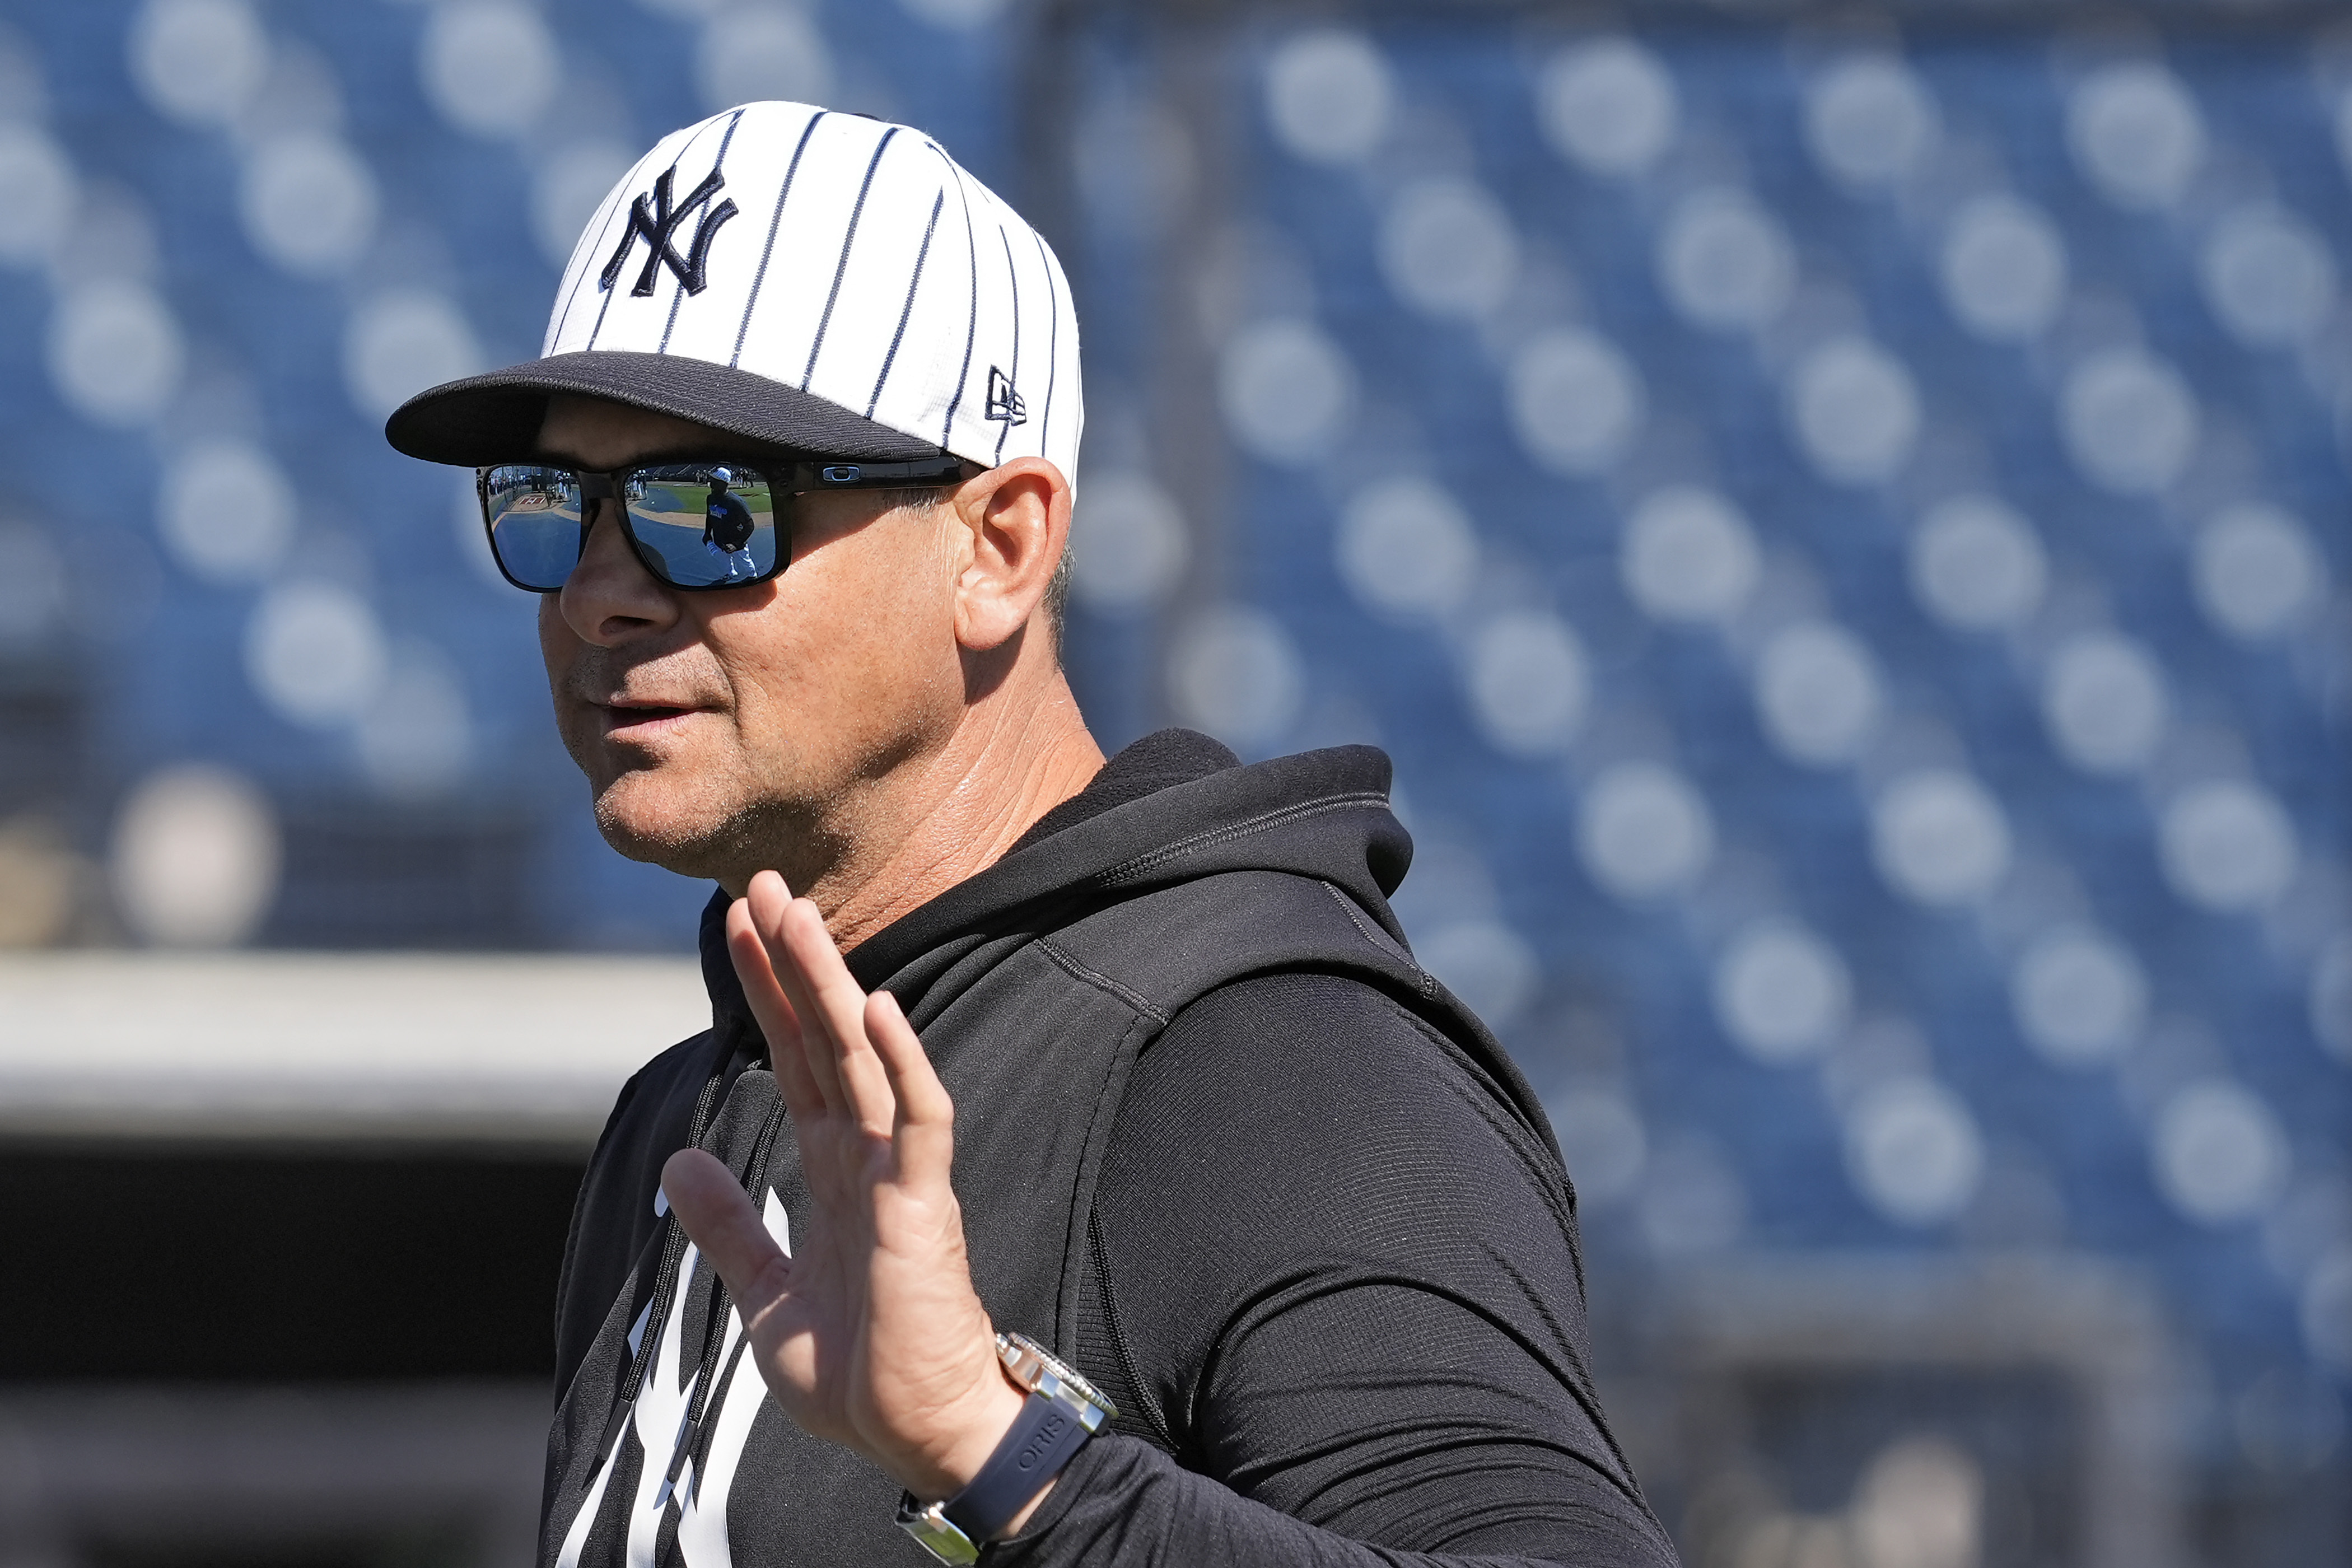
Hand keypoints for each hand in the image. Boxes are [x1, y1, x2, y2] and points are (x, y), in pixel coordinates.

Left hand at [661, 870, 1029, 1510]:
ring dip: (831, 984)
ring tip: (797, 915)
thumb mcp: (766, 1293)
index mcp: (831, 1167)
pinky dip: (902, 1064)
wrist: (913, 1431)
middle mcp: (865, 1153)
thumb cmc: (857, 1370)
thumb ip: (727, 1227)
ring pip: (862, 1057)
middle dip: (791, 959)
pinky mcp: (923, 1205)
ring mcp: (897, 1172)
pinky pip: (919, 1121)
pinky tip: (879, 1009)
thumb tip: (676, 1164)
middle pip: (822, 1035)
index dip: (765, 989)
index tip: (735, 925)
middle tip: (760, 881)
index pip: (792, 1056)